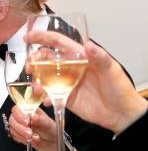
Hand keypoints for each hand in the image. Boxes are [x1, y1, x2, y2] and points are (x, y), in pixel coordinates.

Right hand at [9, 106, 57, 150]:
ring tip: (34, 137)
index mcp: (30, 109)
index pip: (18, 108)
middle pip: (12, 118)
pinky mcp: (18, 133)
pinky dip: (22, 139)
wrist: (52, 142)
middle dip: (20, 127)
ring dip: (22, 134)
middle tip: (30, 133)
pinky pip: (14, 136)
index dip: (19, 115)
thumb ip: (40, 120)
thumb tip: (33, 117)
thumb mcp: (48, 124)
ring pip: (12, 128)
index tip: (27, 122)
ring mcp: (20, 125)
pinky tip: (30, 140)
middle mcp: (23, 116)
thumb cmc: (51, 130)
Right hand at [25, 31, 147, 133]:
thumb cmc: (119, 89)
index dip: (42, 37)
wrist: (120, 114)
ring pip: (43, 77)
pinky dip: (43, 97)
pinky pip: (48, 94)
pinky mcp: (64, 96)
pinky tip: (46, 100)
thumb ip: (100, 57)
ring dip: (36, 80)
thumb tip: (88, 45)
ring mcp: (66, 82)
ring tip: (37, 88)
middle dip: (33, 61)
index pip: (58, 43)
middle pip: (45, 59)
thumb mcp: (111, 70)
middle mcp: (70, 68)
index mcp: (80, 56)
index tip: (29, 37)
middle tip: (29, 67)